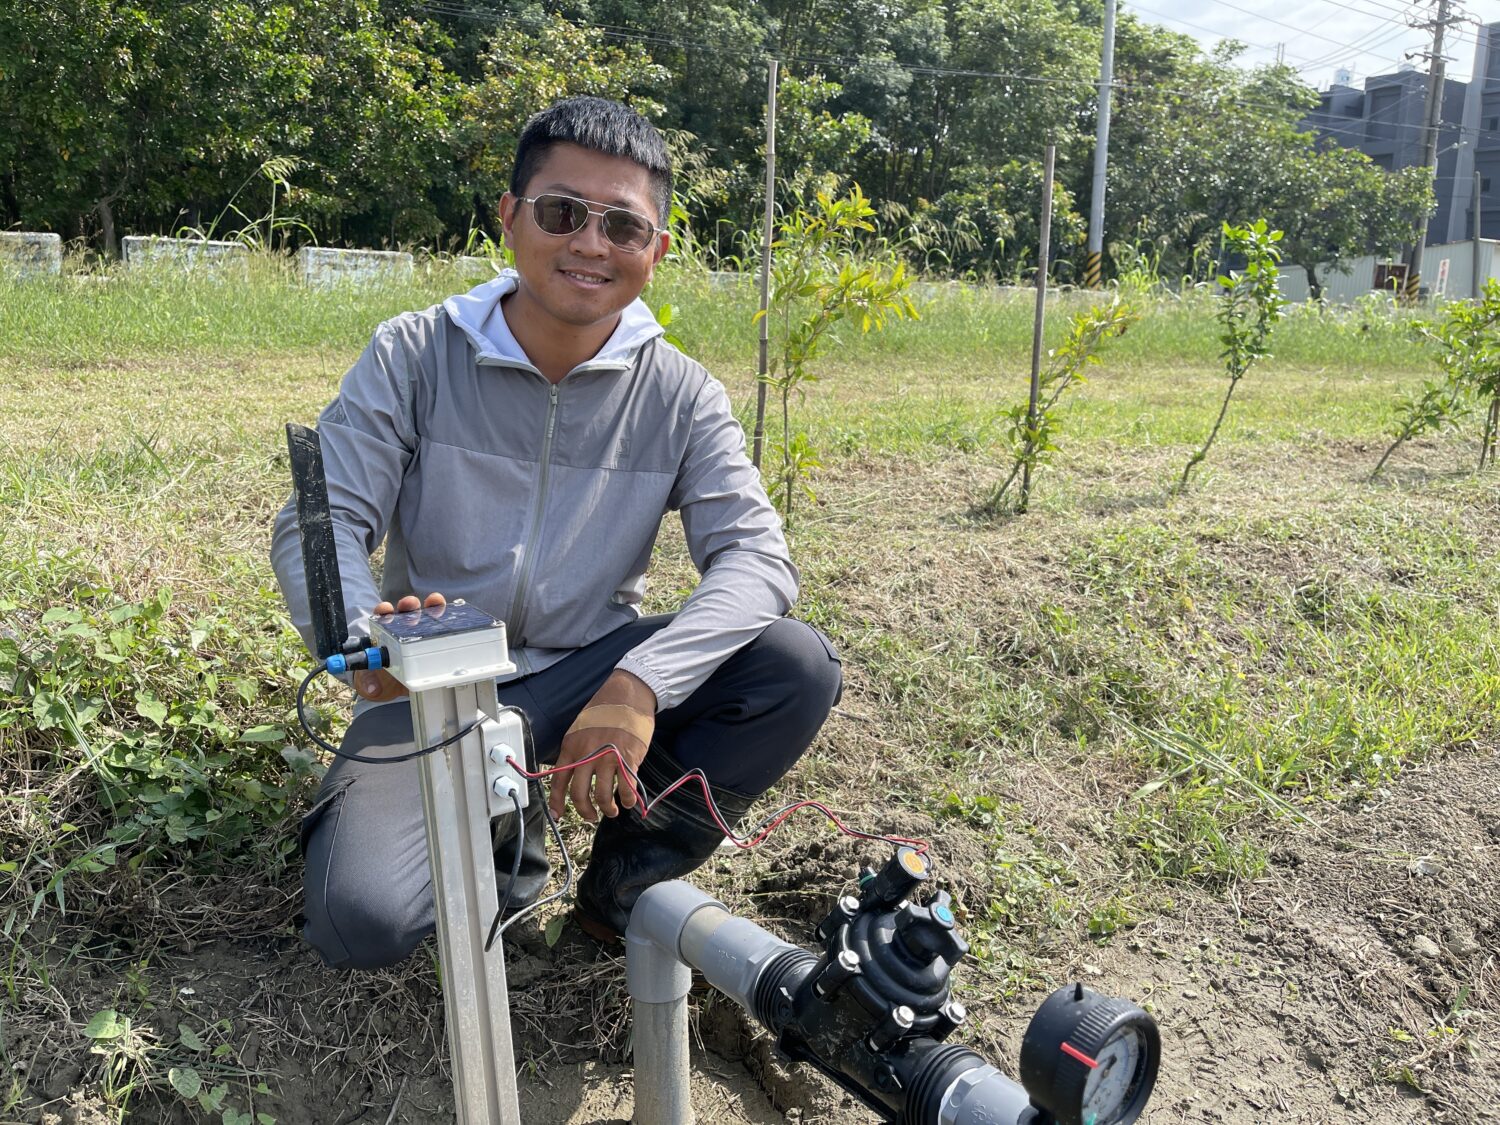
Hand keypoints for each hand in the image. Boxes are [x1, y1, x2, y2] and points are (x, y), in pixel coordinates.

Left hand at [353, 592, 445, 701]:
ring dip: (431, 606)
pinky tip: (455, 613)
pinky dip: (450, 617)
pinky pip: (444, 626)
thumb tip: (372, 689)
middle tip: (411, 604)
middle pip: (406, 612)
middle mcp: (404, 630)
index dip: (384, 611)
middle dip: (409, 605)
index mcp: (384, 635)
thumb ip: (368, 682)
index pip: (383, 618)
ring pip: (427, 615)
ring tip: (436, 601)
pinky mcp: (438, 640)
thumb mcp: (371, 681)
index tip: (386, 608)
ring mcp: (422, 635)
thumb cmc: (383, 680)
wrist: (399, 689)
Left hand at [549, 669, 657, 823]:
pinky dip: (627, 800)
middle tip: (591, 816)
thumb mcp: (580, 728)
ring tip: (612, 810)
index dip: (557, 802)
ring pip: (602, 795)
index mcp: (571, 747)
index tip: (558, 815)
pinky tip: (628, 801)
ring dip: (608, 808)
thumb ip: (577, 751)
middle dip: (585, 811)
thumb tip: (576, 772)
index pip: (558, 781)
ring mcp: (607, 757)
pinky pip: (625, 788)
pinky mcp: (628, 758)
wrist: (627, 694)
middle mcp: (587, 754)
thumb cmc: (605, 710)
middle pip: (579, 794)